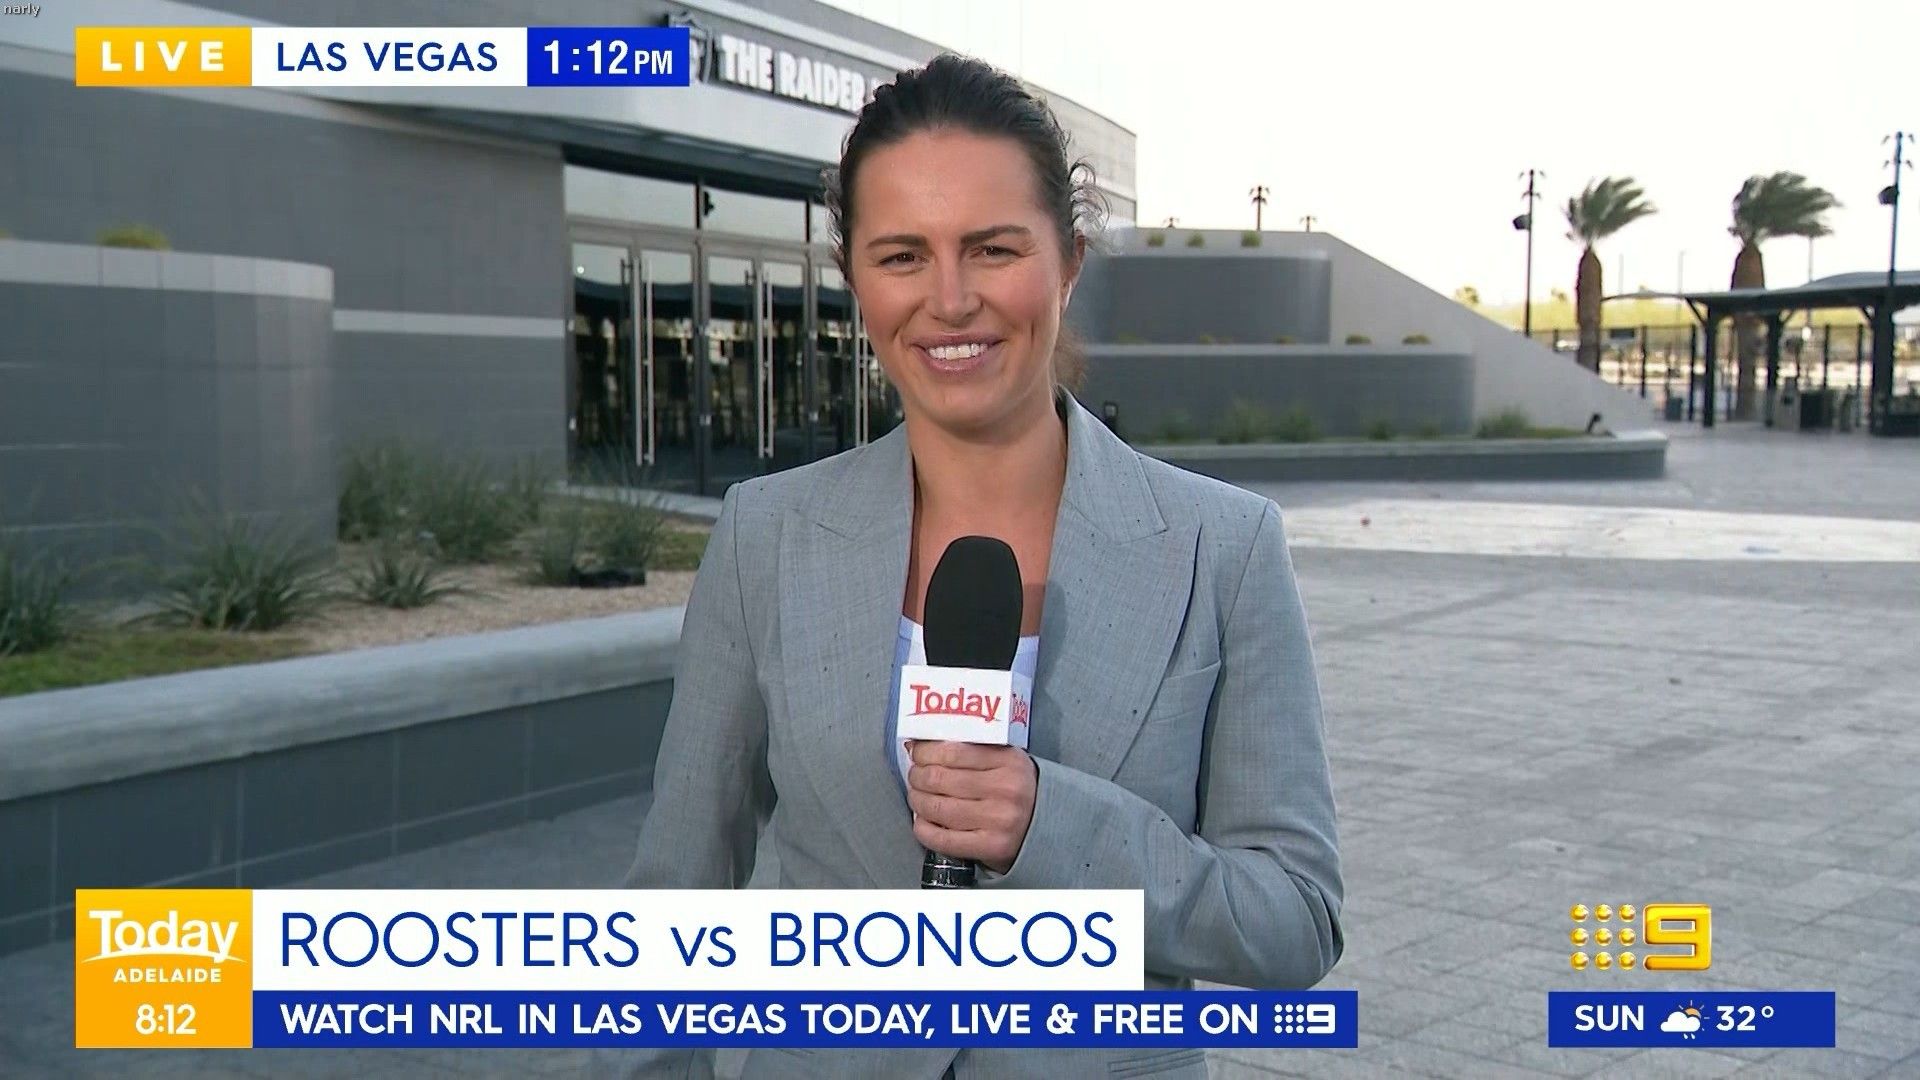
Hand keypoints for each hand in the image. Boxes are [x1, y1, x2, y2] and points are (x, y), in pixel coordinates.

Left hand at [905, 740, 1037, 874]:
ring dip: (917, 801)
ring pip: (937, 808)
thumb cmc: (1016, 790)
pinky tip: (921, 822)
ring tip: (917, 797)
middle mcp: (1005, 789)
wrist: (1049, 827)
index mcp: (1009, 761)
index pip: (953, 751)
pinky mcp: (991, 847)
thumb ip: (971, 750)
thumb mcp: (1005, 761)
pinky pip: (942, 838)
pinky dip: (923, 829)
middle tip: (914, 775)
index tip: (916, 752)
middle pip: (940, 779)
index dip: (925, 752)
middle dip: (918, 776)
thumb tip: (919, 745)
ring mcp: (998, 820)